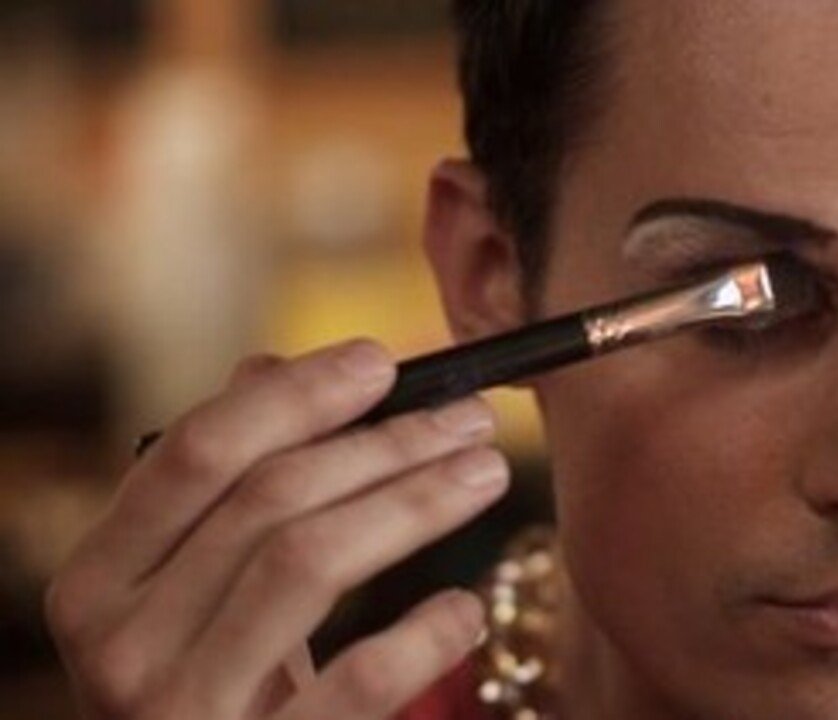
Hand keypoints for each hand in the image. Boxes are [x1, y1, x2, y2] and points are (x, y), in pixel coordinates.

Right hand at [46, 339, 507, 718]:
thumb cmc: (209, 683)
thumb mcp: (194, 592)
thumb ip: (221, 487)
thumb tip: (268, 368)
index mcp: (97, 581)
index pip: (197, 450)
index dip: (295, 394)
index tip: (380, 359)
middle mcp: (120, 645)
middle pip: (269, 499)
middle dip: (384, 441)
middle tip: (471, 416)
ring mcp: (185, 710)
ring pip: (310, 562)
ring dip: (415, 502)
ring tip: (486, 472)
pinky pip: (361, 679)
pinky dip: (424, 632)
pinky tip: (465, 606)